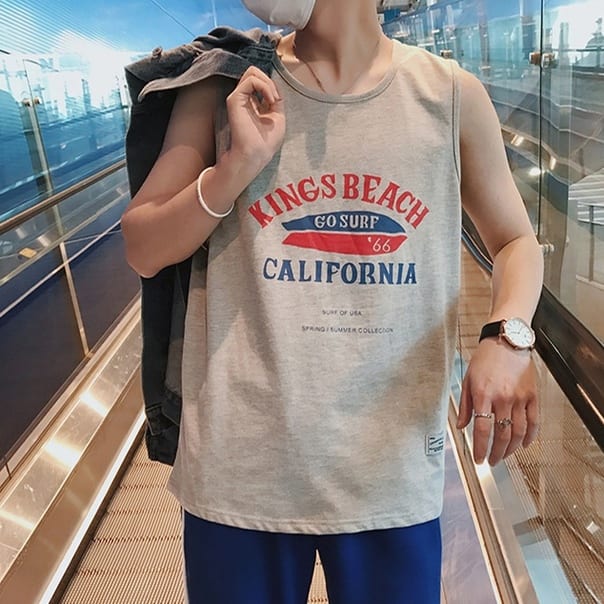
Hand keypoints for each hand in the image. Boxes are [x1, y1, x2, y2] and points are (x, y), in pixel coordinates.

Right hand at [225, 66, 285, 174]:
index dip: (272, 87)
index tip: (277, 101)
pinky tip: (270, 100)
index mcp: (253, 103)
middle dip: (268, 81)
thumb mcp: (278, 116)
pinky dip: (264, 86)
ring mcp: (238, 98)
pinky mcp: (234, 99)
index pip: (260, 82)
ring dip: (268, 83)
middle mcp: (244, 99)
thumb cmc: (266, 142)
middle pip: (253, 72)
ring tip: (273, 99)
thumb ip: (276, 99)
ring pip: (252, 73)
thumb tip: (274, 86)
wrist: (255, 154)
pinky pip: (251, 80)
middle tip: (274, 98)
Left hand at [457, 338, 538, 465]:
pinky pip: (534, 422)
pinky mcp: (533, 396)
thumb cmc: (485, 358)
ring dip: (511, 449)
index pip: (482, 429)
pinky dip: (530, 437)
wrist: (507, 341)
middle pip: (501, 434)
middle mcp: (502, 398)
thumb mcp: (468, 379)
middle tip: (492, 461)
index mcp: (483, 394)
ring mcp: (520, 398)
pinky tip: (524, 445)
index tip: (479, 459)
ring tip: (505, 455)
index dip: (480, 448)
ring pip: (518, 432)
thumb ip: (465, 405)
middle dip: (496, 453)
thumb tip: (461, 426)